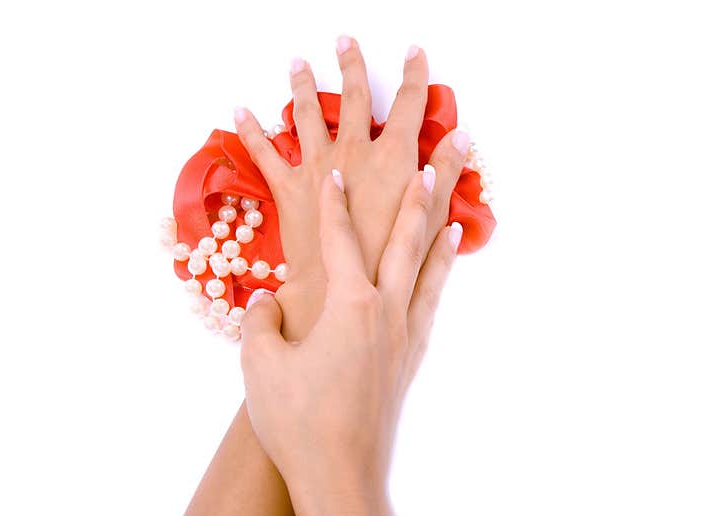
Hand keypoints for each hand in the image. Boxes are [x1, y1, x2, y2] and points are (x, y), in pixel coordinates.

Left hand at [233, 37, 469, 338]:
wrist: (338, 288)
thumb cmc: (388, 263)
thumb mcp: (428, 216)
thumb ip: (446, 173)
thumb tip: (461, 139)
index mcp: (392, 156)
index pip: (409, 104)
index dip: (414, 75)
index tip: (415, 53)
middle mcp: (353, 150)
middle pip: (354, 96)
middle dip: (351, 64)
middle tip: (345, 41)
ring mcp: (317, 165)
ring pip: (307, 113)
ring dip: (301, 84)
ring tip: (297, 63)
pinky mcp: (289, 188)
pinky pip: (265, 153)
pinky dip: (251, 131)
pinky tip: (240, 112)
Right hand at [239, 170, 462, 515]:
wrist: (342, 478)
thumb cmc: (297, 423)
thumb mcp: (260, 366)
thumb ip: (261, 322)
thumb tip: (267, 302)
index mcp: (351, 305)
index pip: (341, 240)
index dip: (334, 205)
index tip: (334, 173)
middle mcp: (388, 313)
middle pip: (405, 242)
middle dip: (416, 199)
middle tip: (433, 162)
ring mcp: (406, 338)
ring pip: (428, 273)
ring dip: (438, 237)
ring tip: (453, 212)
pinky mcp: (411, 362)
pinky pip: (431, 306)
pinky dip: (439, 281)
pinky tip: (439, 277)